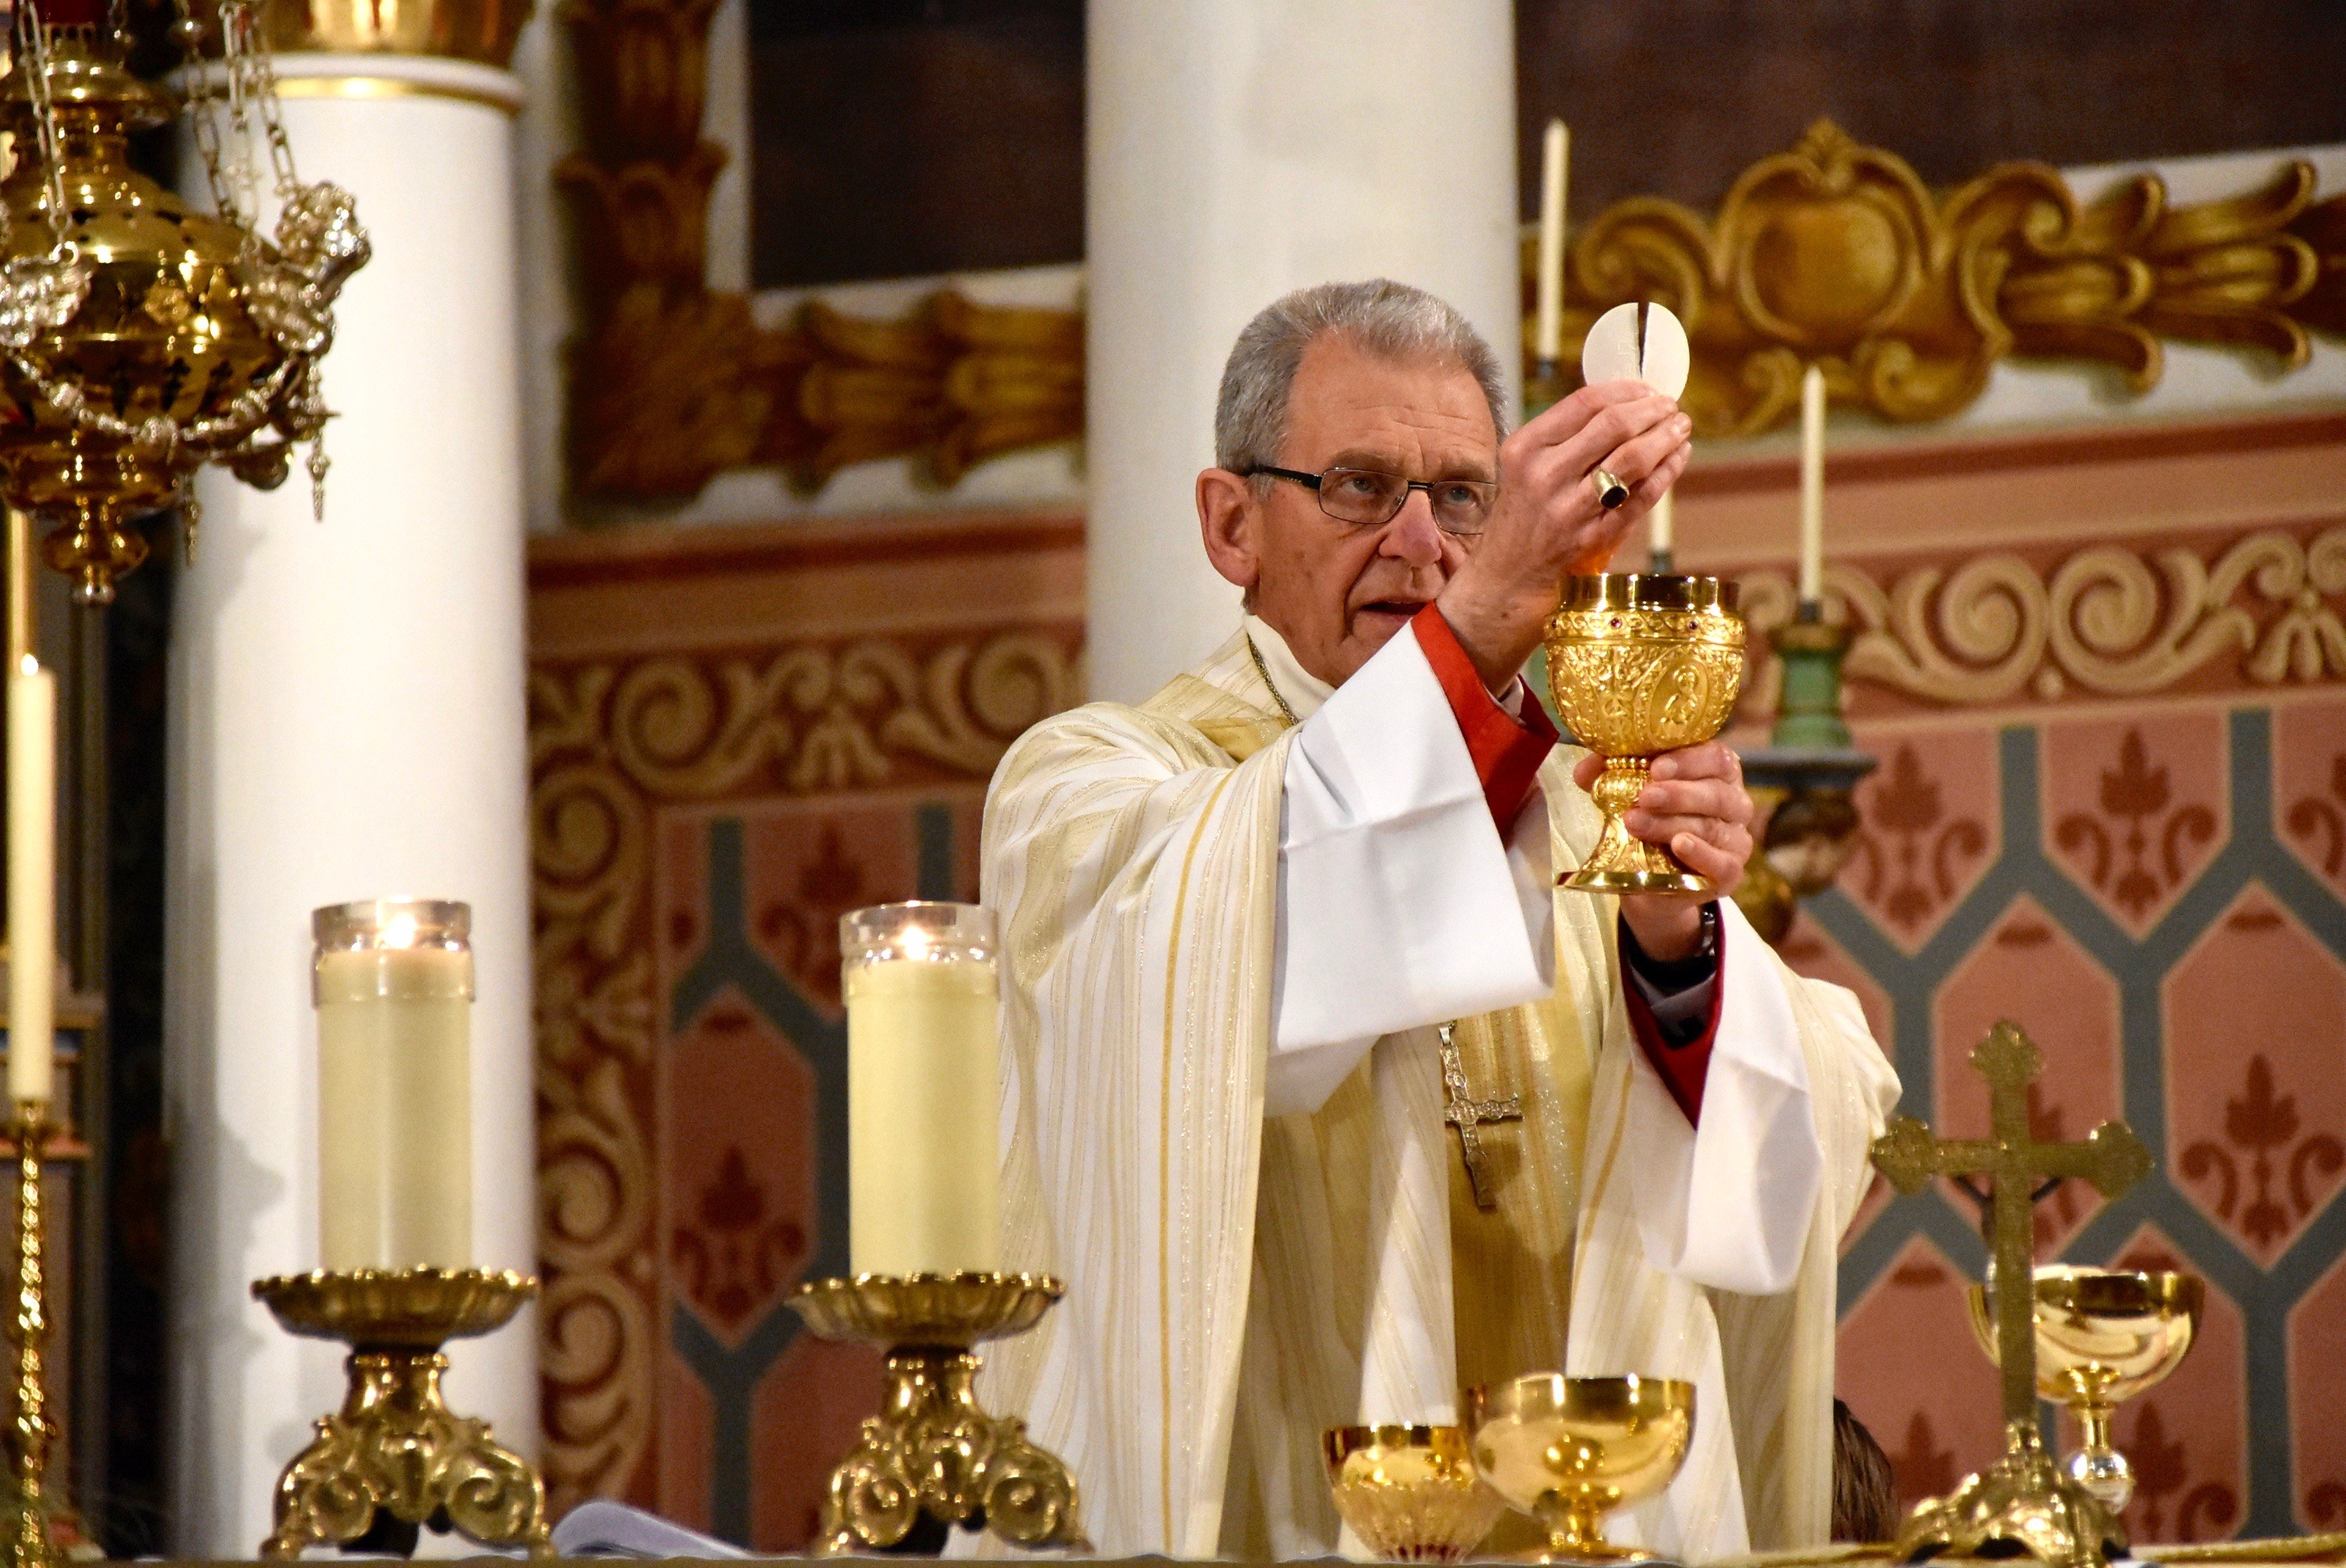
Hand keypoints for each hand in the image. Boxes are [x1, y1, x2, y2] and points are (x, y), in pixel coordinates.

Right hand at [1437, 380, 1693, 689]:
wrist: (1504, 577)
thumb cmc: (1521, 515)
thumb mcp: (1525, 466)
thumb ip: (1565, 436)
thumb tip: (1626, 402)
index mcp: (1524, 448)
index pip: (1585, 403)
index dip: (1626, 390)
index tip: (1648, 389)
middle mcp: (1543, 475)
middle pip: (1613, 426)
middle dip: (1652, 411)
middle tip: (1671, 407)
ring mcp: (1568, 509)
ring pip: (1631, 460)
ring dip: (1665, 438)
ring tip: (1681, 428)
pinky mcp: (1590, 538)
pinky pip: (1639, 498)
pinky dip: (1665, 474)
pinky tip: (1677, 459)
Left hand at [1572, 740, 1752, 958]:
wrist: (1648, 878)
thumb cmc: (1647, 822)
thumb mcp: (1626, 794)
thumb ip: (1608, 776)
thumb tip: (1585, 769)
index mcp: (1717, 774)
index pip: (1716, 758)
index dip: (1688, 760)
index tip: (1655, 767)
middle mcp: (1734, 803)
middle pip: (1715, 793)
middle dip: (1676, 794)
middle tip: (1643, 797)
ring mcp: (1735, 839)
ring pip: (1709, 827)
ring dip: (1670, 823)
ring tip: (1636, 822)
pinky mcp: (1729, 872)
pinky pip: (1723, 863)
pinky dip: (1701, 853)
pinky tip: (1680, 845)